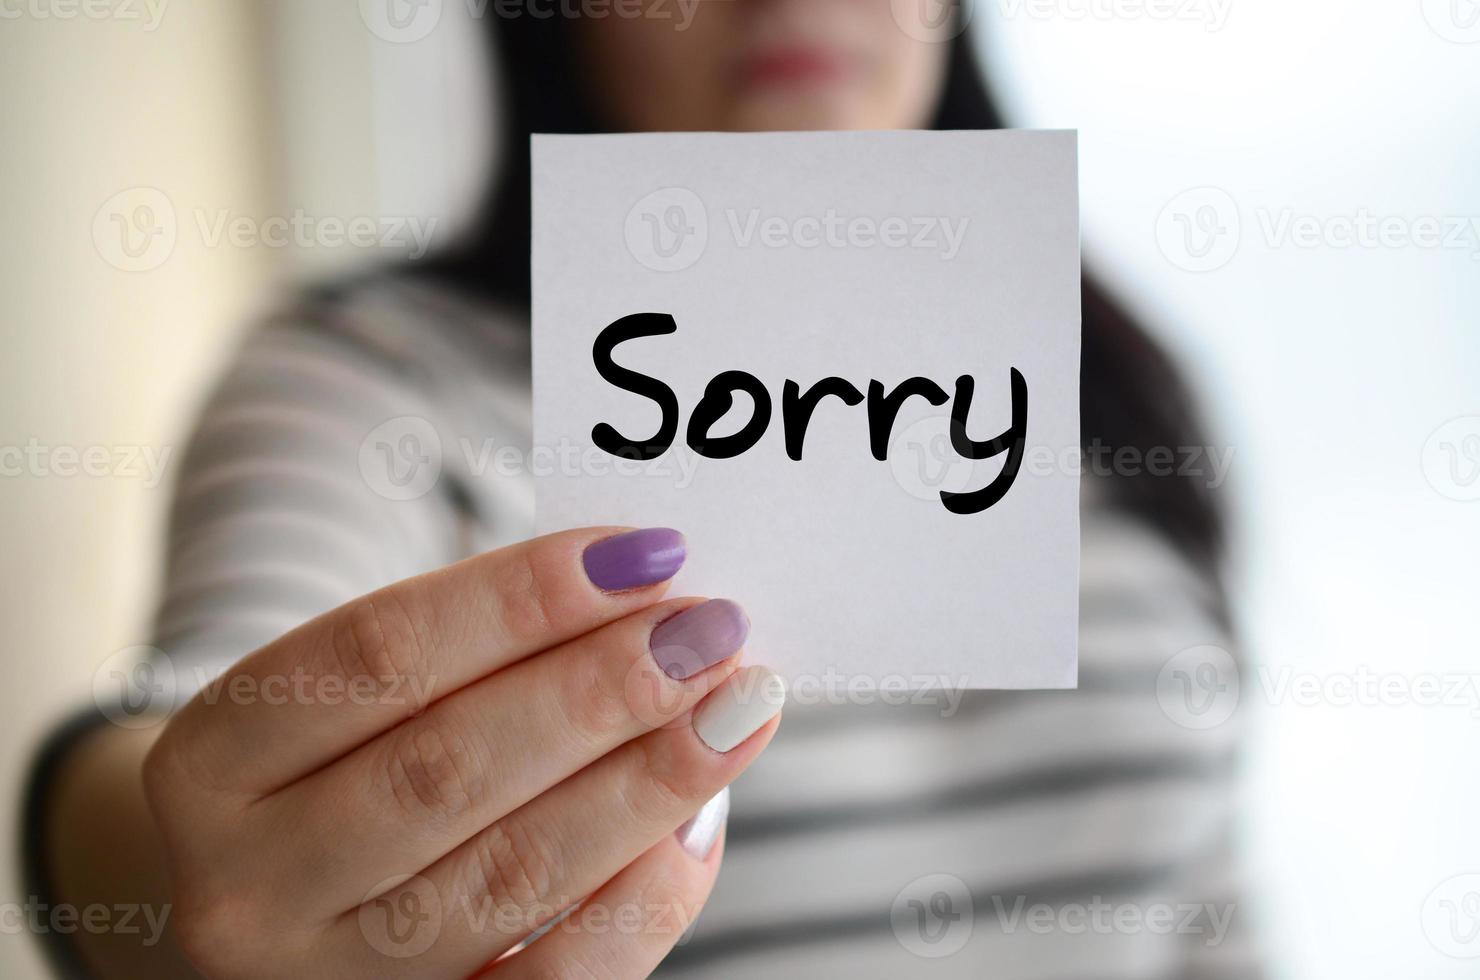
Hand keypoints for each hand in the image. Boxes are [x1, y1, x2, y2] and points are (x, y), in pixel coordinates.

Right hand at [142, 527, 784, 978]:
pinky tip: (702, 816)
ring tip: (736, 702)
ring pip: (511, 874)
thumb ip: (473, 650)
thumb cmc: (336, 767)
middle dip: (600, 690)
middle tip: (708, 629)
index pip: (378, 654)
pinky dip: (645, 894)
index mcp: (211, 762)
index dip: (521, 598)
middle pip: (447, 769)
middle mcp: (250, 886)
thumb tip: (648, 598)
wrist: (269, 906)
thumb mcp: (352, 698)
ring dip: (646, 778)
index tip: (644, 553)